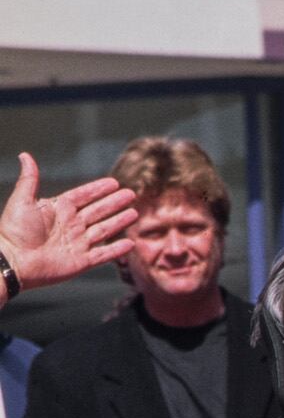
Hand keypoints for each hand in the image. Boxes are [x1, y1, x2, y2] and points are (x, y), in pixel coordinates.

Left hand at [0, 154, 136, 292]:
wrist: (14, 260)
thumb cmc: (14, 231)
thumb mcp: (22, 200)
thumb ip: (29, 179)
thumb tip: (25, 155)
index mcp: (59, 209)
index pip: (83, 196)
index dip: (98, 189)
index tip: (113, 183)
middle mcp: (71, 225)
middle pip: (98, 211)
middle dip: (114, 203)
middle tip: (130, 194)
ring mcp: (77, 244)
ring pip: (104, 230)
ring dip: (119, 222)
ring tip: (134, 213)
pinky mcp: (81, 262)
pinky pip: (103, 254)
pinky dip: (117, 250)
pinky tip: (130, 243)